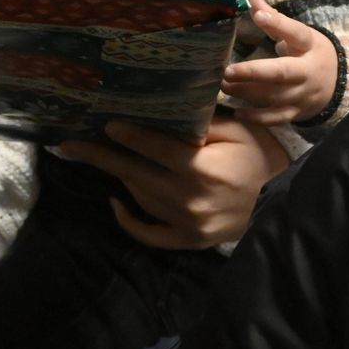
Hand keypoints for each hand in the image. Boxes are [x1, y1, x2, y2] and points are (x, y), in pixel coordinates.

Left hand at [58, 116, 289, 249]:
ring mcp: (187, 223)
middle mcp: (190, 198)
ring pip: (140, 198)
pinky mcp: (187, 240)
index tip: (106, 124)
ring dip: (119, 177)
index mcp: (203, 169)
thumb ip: (202, 126)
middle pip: (136, 174)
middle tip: (69, 145)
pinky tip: (116, 202)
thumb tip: (166, 109)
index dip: (130, 136)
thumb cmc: (258, 159)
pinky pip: (150, 233)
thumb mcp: (237, 133)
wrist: (279, 203)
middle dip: (101, 156)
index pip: (157, 150)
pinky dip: (130, 220)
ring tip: (98, 156)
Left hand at [220, 0, 336, 124]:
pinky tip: (237, 112)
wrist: (337, 85)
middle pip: (281, 72)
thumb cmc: (311, 53)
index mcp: (309, 45)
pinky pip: (276, 118)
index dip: (278, 23)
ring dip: (247, 92)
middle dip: (254, 72)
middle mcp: (307, 71)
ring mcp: (302, 95)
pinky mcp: (296, 112)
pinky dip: (257, 118)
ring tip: (224, 84)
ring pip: (273, 96)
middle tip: (227, 70)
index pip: (295, 32)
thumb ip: (274, 19)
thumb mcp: (299, 34)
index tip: (258, 15)